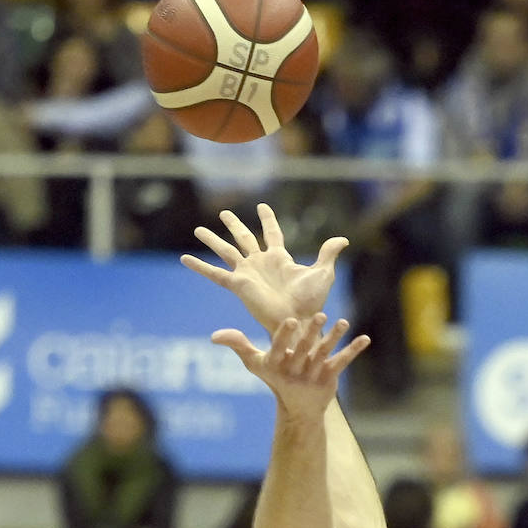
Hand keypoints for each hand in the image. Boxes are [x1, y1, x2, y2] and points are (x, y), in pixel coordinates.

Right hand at [182, 203, 348, 337]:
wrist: (298, 321)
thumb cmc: (312, 302)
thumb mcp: (323, 273)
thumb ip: (328, 253)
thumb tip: (343, 239)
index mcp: (279, 259)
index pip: (272, 234)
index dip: (267, 220)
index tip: (262, 207)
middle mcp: (260, 264)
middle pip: (244, 238)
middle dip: (234, 225)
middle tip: (224, 212)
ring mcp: (247, 274)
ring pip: (226, 251)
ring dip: (212, 239)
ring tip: (198, 229)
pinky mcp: (238, 286)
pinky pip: (215, 274)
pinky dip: (199, 267)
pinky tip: (185, 259)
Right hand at [214, 313, 369, 420]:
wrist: (299, 409)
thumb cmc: (275, 379)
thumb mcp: (255, 364)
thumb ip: (238, 345)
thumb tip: (215, 335)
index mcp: (277, 365)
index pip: (280, 348)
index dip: (285, 336)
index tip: (290, 320)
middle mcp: (295, 371)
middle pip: (304, 349)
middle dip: (311, 334)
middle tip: (319, 316)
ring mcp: (313, 375)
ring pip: (325, 354)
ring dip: (334, 338)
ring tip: (344, 322)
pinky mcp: (330, 377)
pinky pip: (343, 362)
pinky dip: (354, 350)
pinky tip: (365, 339)